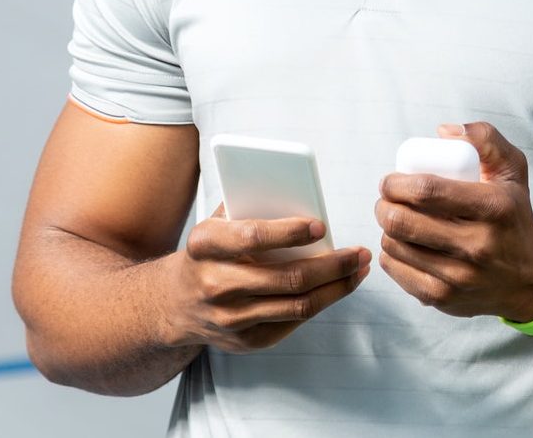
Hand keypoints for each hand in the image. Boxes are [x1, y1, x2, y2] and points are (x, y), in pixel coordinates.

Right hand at [157, 205, 370, 352]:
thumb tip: (301, 192)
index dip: (290, 232)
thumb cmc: (209, 251)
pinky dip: (322, 304)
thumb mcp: (217, 221)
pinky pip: (293, 322)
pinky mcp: (244, 340)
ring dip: (336, 287)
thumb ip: (250, 205)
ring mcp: (230, 318)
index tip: (322, 226)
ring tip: (359, 269)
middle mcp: (215, 283)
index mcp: (205, 244)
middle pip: (288, 278)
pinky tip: (338, 287)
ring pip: (297, 305)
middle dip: (333, 265)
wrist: (173, 303)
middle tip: (359, 252)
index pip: (253, 237)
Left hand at [375, 122, 532, 320]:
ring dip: (387, 228)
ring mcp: (460, 277)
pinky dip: (391, 254)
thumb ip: (484, 138)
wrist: (531, 277)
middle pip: (404, 221)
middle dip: (383, 205)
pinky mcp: (445, 300)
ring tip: (397, 219)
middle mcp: (478, 245)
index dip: (397, 183)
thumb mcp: (512, 169)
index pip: (428, 191)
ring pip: (396, 246)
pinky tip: (403, 244)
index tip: (390, 180)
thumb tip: (442, 132)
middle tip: (387, 199)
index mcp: (494, 207)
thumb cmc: (513, 214)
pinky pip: (397, 272)